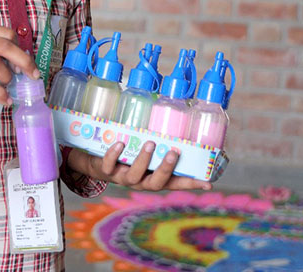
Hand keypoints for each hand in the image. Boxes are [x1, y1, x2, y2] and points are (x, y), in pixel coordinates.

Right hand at [0, 24, 37, 110]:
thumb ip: (4, 55)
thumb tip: (28, 65)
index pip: (7, 34)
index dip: (22, 50)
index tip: (29, 66)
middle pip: (3, 46)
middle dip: (22, 62)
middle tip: (31, 76)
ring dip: (7, 77)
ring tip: (8, 86)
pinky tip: (5, 99)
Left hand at [70, 141, 211, 191]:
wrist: (94, 162)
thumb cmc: (126, 154)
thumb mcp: (144, 150)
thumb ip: (159, 141)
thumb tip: (178, 119)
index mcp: (152, 177)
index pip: (175, 184)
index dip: (191, 184)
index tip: (208, 182)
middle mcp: (140, 181)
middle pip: (156, 183)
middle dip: (166, 169)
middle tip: (174, 152)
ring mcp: (122, 177)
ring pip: (134, 175)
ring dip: (143, 160)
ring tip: (150, 142)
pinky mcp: (105, 170)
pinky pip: (109, 165)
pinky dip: (114, 154)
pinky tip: (120, 143)